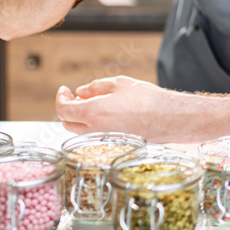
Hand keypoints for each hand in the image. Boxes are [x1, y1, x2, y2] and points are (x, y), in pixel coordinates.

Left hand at [55, 76, 174, 141]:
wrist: (169, 118)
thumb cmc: (147, 99)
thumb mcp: (119, 84)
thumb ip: (95, 87)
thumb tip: (80, 92)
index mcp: (93, 112)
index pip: (63, 109)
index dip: (60, 98)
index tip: (64, 90)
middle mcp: (94, 130)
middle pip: (68, 123)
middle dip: (67, 108)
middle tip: (74, 96)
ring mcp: (103, 141)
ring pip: (80, 131)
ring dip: (79, 118)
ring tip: (91, 103)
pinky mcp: (112, 146)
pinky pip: (93, 136)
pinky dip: (91, 126)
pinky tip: (103, 115)